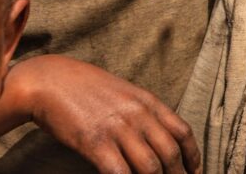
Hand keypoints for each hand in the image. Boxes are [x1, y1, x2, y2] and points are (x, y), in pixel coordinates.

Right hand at [0, 56, 199, 173]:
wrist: (51, 81)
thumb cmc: (87, 89)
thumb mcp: (125, 94)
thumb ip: (144, 113)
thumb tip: (160, 138)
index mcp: (148, 102)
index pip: (182, 131)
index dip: (193, 156)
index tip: (195, 171)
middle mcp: (138, 114)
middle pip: (169, 153)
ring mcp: (117, 129)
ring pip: (149, 167)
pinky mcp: (94, 142)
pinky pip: (119, 172)